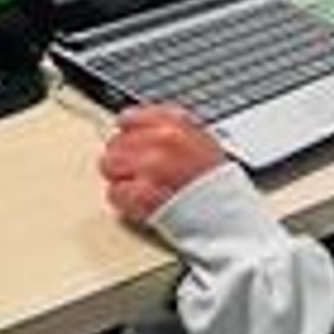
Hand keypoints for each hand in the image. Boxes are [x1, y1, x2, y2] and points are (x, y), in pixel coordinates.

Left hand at [98, 104, 227, 222]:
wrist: (225, 215)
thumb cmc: (215, 181)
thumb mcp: (202, 139)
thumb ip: (171, 126)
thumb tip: (139, 121)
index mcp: (174, 125)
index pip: (129, 118)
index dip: (129, 133)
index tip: (131, 142)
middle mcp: (159, 142)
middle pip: (115, 143)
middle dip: (125, 158)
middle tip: (141, 171)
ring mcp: (148, 168)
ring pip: (109, 166)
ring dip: (122, 177)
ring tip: (143, 185)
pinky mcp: (140, 194)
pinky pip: (114, 192)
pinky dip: (125, 199)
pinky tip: (142, 200)